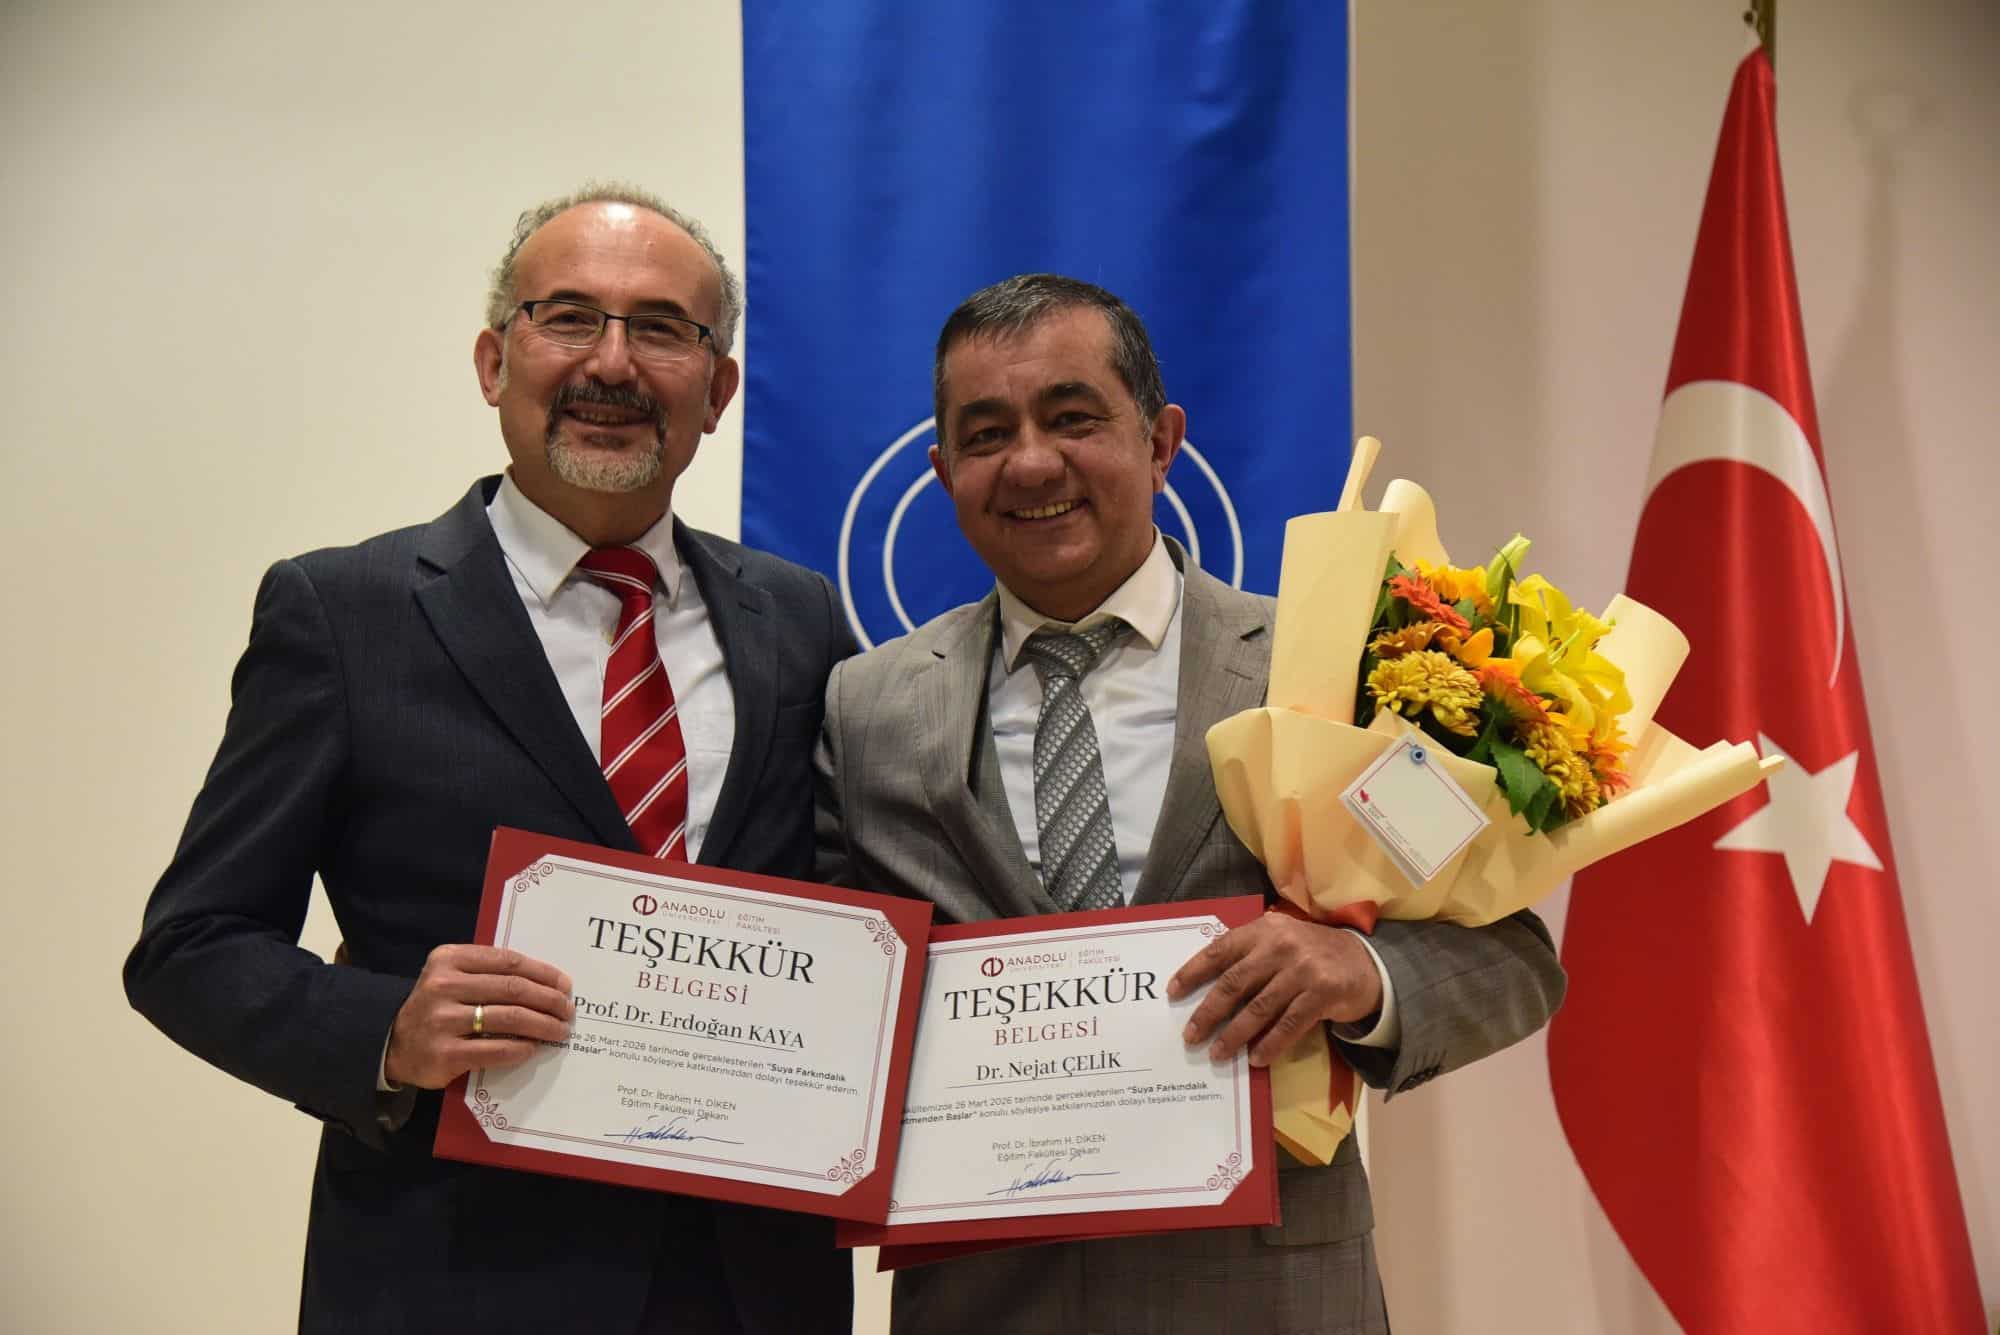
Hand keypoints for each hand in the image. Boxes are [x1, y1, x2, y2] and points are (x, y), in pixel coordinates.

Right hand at [383, 945, 574, 1089]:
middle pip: (513, 989)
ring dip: (543, 1025)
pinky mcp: (445, 1054)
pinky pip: (495, 1050)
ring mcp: (443, 1021)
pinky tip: (533, 1048)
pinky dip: (521, 1048)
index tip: (565, 984)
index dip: (543, 973)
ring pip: (510, 1018)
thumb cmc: (436, 1005)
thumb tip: (547, 982)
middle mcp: (443, 986)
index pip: (508, 961)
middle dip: (549, 999)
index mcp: (449, 959)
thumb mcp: (452, 975)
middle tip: (568, 1010)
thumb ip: (489, 971)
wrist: (392, 1043)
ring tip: (559, 1030)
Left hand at [1165, 912, 1382, 1066]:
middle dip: (1208, 1013)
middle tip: (1190, 1036)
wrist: (1366, 963)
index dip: (1193, 972)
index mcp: (1264, 930)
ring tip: (1216, 1054)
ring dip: (1234, 1035)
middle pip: (1234, 983)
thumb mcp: (1280, 942)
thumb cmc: (1311, 955)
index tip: (1173, 992)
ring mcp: (1302, 970)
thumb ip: (1249, 955)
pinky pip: (1288, 1025)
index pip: (1219, 950)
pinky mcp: (1322, 993)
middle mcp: (1281, 946)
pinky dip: (1270, 1044)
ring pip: (1258, 1008)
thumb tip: (1207, 990)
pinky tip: (1255, 1059)